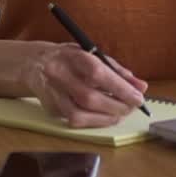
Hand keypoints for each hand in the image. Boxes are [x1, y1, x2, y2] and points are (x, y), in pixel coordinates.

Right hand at [22, 44, 148, 127]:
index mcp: (73, 56)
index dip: (120, 88)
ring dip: (105, 118)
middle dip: (116, 106)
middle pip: (89, 98)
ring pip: (79, 115)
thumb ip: (118, 71)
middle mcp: (59, 75)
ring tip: (120, 113)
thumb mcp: (94, 55)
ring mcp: (52, 94)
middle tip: (132, 107)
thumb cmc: (71, 58)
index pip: (98, 73)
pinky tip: (104, 116)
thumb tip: (141, 87)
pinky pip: (74, 120)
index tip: (138, 97)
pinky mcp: (50, 109)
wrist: (34, 63)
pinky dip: (93, 121)